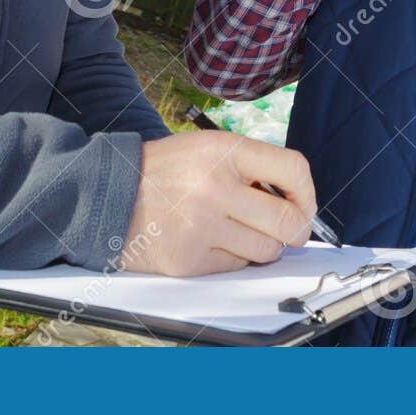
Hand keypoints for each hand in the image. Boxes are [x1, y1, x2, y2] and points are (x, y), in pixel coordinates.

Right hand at [118, 131, 316, 275]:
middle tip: (288, 230)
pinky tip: (213, 242)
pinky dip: (234, 258)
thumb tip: (294, 198)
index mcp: (223, 150)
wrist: (108, 193)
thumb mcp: (206, 148)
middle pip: (288, 221)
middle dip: (296, 230)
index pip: (293, 169)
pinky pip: (236, 266)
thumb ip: (249, 166)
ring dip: (263, 246)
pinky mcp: (191, 259)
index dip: (307, 192)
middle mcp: (216, 187)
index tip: (303, 202)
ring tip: (242, 232)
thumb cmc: (163, 171)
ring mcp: (203, 226)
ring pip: (266, 250)